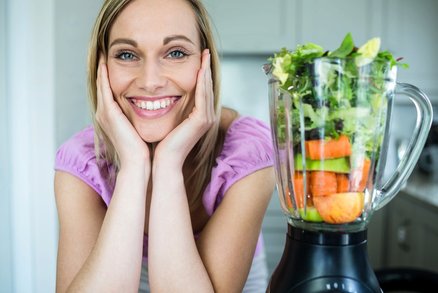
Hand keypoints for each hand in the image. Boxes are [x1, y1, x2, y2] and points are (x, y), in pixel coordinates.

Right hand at [96, 57, 150, 168]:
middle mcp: (104, 114)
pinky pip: (104, 89)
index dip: (109, 78)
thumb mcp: (140, 128)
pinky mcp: (109, 113)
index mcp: (112, 118)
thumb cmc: (143, 149)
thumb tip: (152, 110)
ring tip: (104, 53)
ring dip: (102, 68)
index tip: (114, 64)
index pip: (109, 92)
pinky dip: (104, 76)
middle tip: (105, 53)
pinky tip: (105, 63)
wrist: (138, 164)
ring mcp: (105, 113)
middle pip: (102, 86)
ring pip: (100, 85)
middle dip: (103, 70)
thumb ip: (140, 118)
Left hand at [154, 49, 215, 166]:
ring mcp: (206, 119)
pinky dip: (201, 82)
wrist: (164, 159)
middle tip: (205, 52)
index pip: (203, 91)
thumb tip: (168, 95)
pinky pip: (202, 96)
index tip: (199, 59)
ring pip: (207, 89)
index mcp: (201, 117)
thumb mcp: (171, 119)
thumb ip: (175, 108)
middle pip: (208, 88)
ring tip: (205, 56)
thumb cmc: (164, 142)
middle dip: (206, 69)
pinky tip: (199, 70)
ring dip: (205, 71)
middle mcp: (207, 117)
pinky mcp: (201, 120)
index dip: (202, 74)